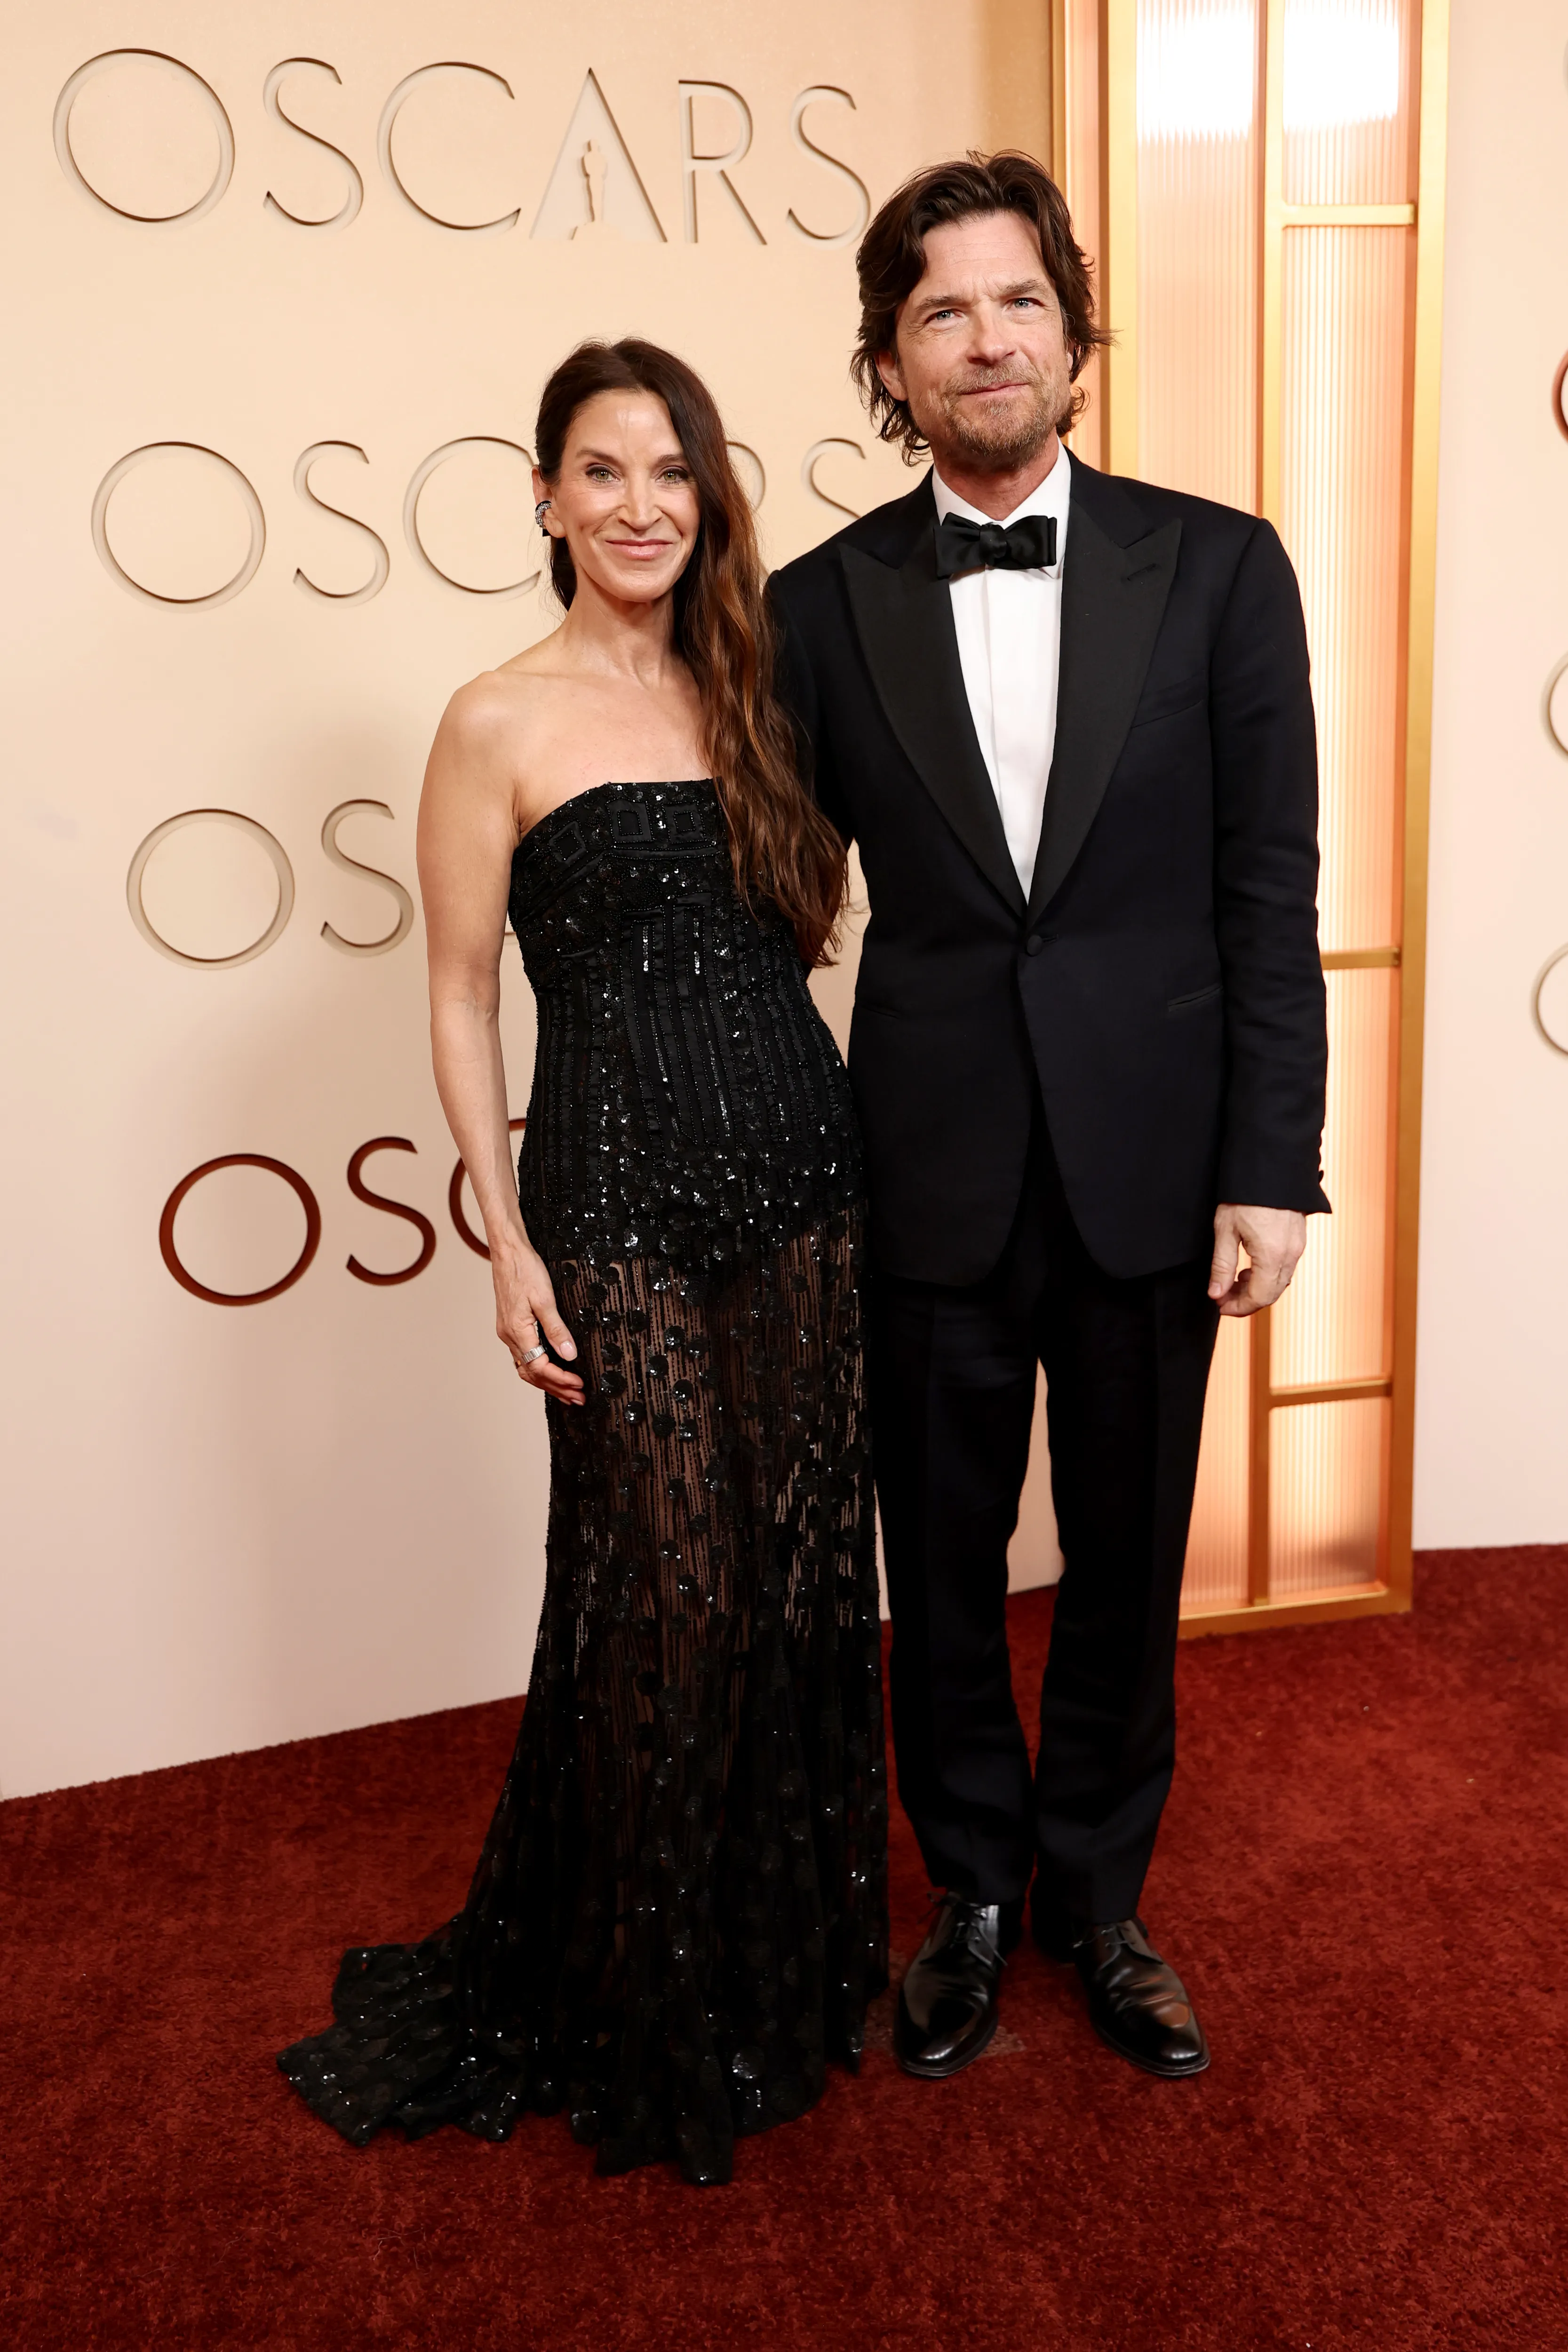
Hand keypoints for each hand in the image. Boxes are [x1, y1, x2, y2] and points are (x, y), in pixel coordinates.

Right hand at [492, 1240, 583, 1403]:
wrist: (508, 1251)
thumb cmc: (525, 1269)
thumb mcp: (545, 1299)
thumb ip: (557, 1329)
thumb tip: (569, 1355)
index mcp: (517, 1332)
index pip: (539, 1367)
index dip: (560, 1379)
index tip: (579, 1385)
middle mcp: (509, 1336)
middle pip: (532, 1374)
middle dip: (556, 1388)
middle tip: (578, 1399)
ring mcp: (508, 1332)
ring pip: (526, 1368)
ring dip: (547, 1382)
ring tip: (567, 1392)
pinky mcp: (510, 1326)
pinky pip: (524, 1356)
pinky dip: (538, 1369)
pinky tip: (551, 1371)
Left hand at [1208, 1204, 1306, 1317]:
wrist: (1270, 1163)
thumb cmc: (1245, 1194)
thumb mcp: (1225, 1230)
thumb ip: (1222, 1265)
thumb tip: (1216, 1293)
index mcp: (1272, 1255)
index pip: (1259, 1297)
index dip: (1238, 1307)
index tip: (1220, 1305)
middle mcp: (1290, 1254)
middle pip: (1272, 1294)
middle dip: (1247, 1301)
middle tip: (1224, 1296)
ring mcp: (1298, 1246)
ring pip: (1280, 1281)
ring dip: (1258, 1288)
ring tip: (1235, 1280)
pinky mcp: (1299, 1238)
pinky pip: (1285, 1267)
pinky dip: (1268, 1274)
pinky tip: (1251, 1266)